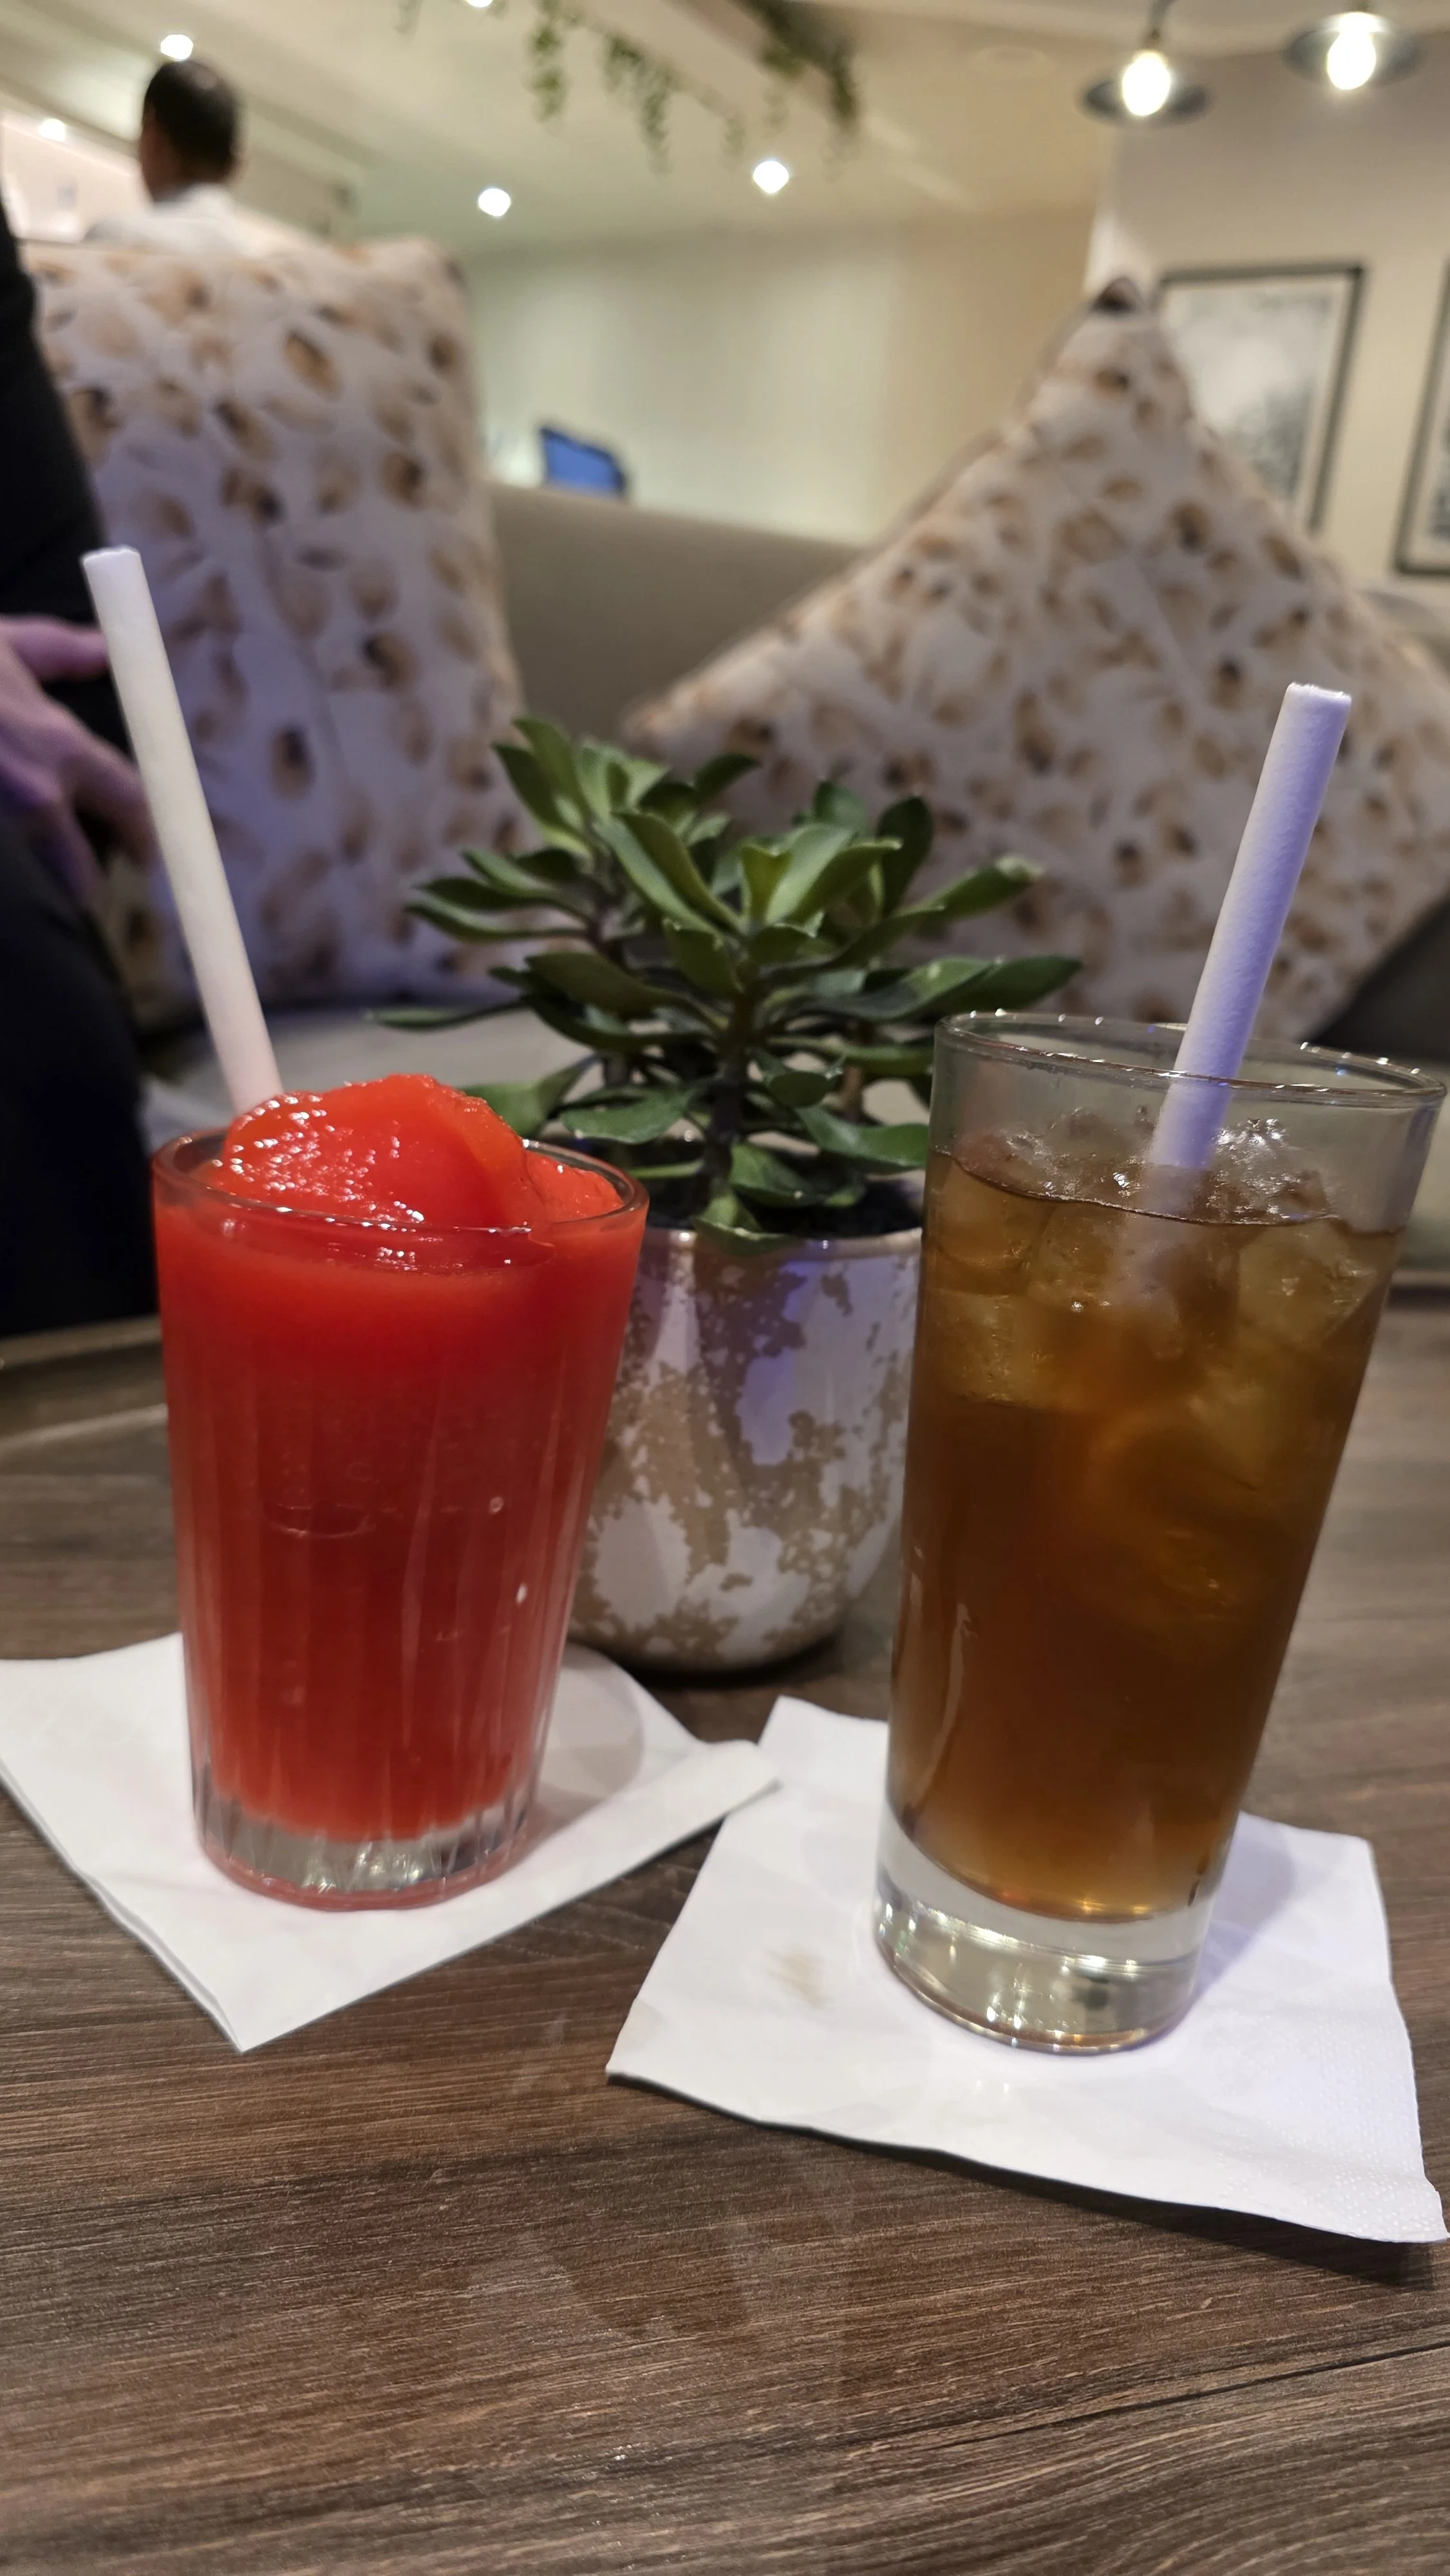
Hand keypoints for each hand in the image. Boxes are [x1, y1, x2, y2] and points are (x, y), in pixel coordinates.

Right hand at [0, 618, 151, 901]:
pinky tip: (6, 888)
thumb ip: (56, 650)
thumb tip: (104, 650)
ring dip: (38, 898)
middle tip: (80, 893)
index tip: (143, 851)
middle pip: (79, 878)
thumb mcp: (1, 641)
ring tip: (33, 894)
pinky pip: (4, 889)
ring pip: (36, 894)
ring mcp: (3, 837)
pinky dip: (9, 891)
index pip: (129, 805)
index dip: (142, 833)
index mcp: (60, 750)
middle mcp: (36, 801)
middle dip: (82, 891)